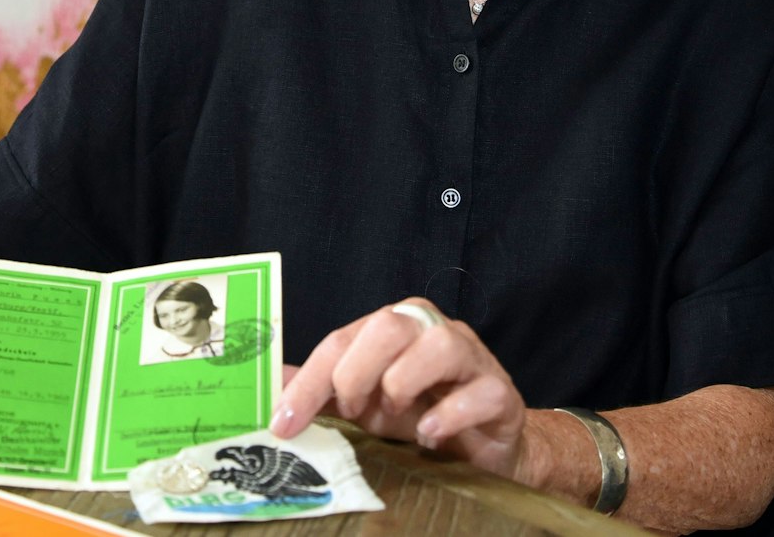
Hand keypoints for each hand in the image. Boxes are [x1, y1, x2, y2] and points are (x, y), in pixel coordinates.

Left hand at [270, 298, 531, 481]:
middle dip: (357, 374)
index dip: (309, 381)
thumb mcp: (366, 406)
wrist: (484, 448)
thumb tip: (272, 383)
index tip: (284, 422)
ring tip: (396, 419)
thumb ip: (325, 392)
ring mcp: (471, 357)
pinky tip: (428, 435)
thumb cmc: (422, 416)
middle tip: (354, 413)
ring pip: (437, 345)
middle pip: (388, 326)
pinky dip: (447, 416)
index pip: (341, 339)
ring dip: (403, 385)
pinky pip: (478, 392)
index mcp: (392, 326)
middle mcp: (431, 330)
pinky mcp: (501, 392)